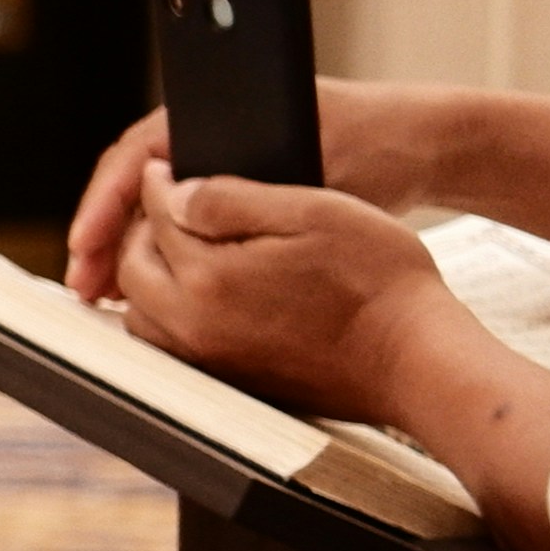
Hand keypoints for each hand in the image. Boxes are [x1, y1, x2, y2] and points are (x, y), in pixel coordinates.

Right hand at [62, 80, 478, 297]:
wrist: (430, 149)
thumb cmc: (380, 143)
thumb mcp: (312, 167)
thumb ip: (251, 186)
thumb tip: (180, 200)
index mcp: (218, 110)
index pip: (137, 154)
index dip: (104, 202)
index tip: (86, 243)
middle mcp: (212, 135)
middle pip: (135, 186)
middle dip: (105, 237)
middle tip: (84, 286)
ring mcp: (225, 165)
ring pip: (156, 210)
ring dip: (127, 252)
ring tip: (103, 297)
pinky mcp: (242, 193)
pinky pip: (184, 225)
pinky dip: (163, 256)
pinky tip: (150, 290)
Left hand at [111, 169, 453, 416]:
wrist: (414, 358)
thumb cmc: (379, 282)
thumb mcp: (314, 212)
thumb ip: (231, 199)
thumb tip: (171, 192)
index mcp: (209, 277)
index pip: (156, 217)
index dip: (159, 184)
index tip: (166, 168)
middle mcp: (193, 325)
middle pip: (135, 267)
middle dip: (142, 230)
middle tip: (165, 205)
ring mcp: (206, 359)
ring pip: (142, 312)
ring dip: (148, 275)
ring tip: (176, 247)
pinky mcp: (225, 381)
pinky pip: (168, 343)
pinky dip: (165, 313)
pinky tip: (196, 293)